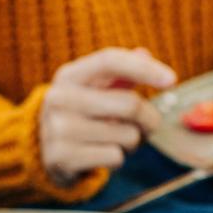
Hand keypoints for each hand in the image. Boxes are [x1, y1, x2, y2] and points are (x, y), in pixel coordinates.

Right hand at [40, 47, 176, 185]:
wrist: (40, 152)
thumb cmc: (79, 115)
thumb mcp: (92, 90)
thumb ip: (119, 73)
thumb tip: (144, 53)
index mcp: (69, 76)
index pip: (110, 60)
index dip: (144, 68)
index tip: (172, 79)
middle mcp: (60, 99)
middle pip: (129, 105)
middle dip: (149, 118)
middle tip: (150, 125)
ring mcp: (59, 130)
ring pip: (126, 136)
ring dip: (132, 142)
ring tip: (117, 141)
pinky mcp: (63, 158)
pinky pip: (114, 157)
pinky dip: (118, 159)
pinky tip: (103, 155)